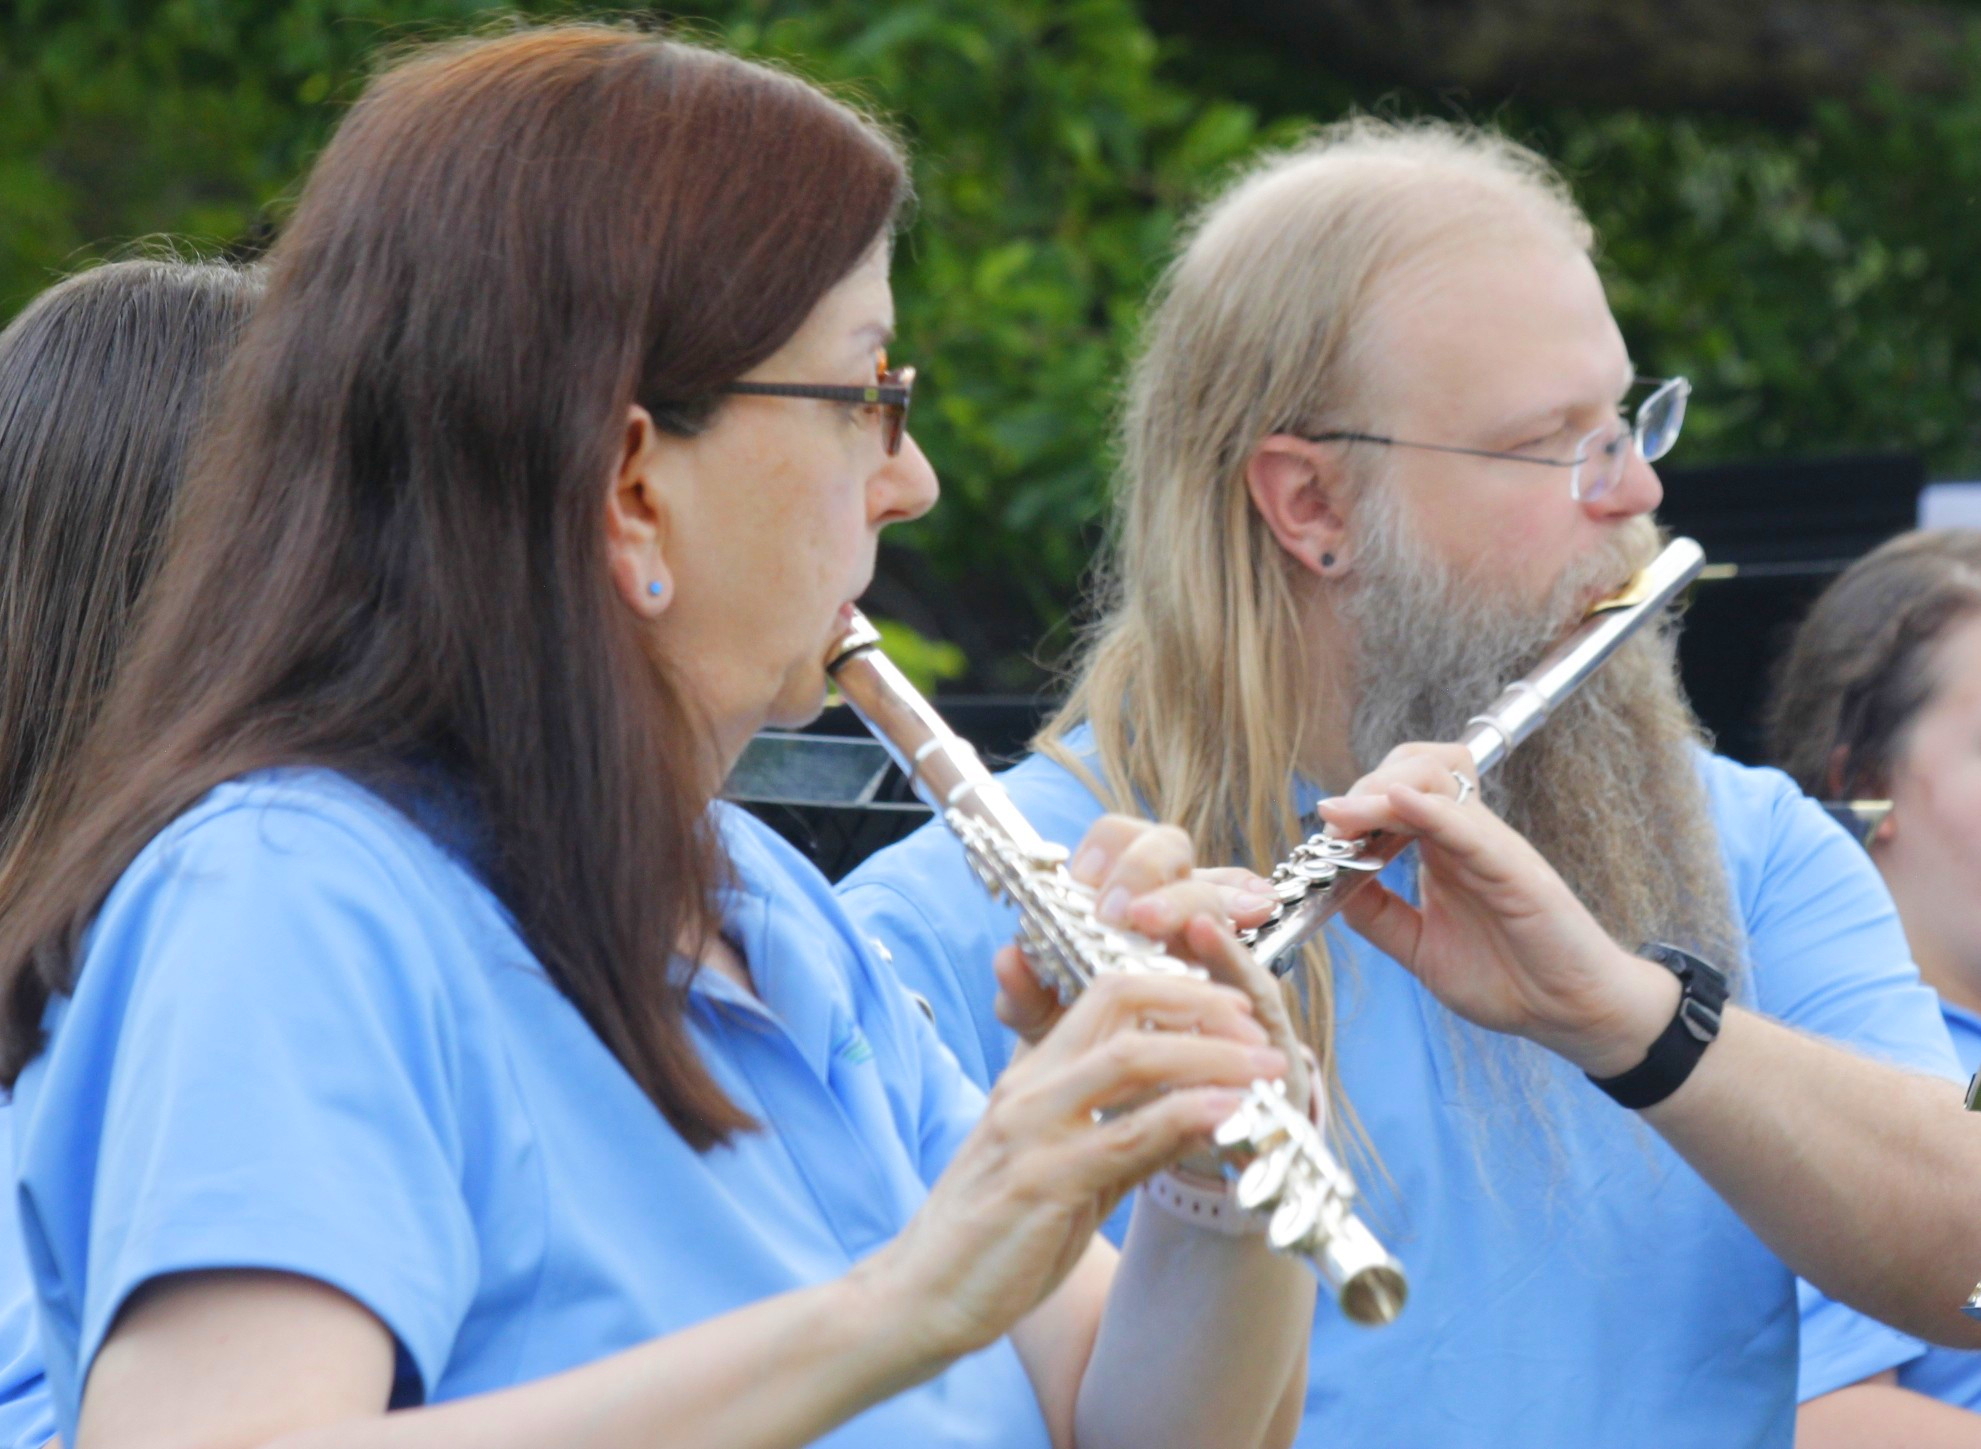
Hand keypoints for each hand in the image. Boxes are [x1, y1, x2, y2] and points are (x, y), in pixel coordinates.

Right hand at [877, 957, 1287, 1358]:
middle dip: (1201, 1004)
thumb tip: (1202, 1113)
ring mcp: (1032, 1128)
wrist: (921, 1299)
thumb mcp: (1071, 1174)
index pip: (1106, 993)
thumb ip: (1128, 1137)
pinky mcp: (1041, 1180)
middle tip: (1259, 1029)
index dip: (1177, 988)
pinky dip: (1186, 1115)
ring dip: (1212, 1055)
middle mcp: (1029, 1087)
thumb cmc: (994, 1239)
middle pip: (1121, 1001)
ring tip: (1267, 1068)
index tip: (1232, 1008)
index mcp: (1032, 1076)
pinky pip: (1126, 1133)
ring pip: (1133, 1058)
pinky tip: (1229, 1115)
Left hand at [992, 817, 1308, 1108]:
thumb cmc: (1074, 1028)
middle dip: (1150, 873)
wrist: (1111, 1074)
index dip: (1109, 852)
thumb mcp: (1041, 1015)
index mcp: (1108, 891)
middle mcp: (1158, 895)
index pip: (1116, 837)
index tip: (1093, 886)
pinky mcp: (1232, 963)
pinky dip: (1249, 914)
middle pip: (1168, 848)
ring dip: (1196, 902)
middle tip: (1136, 917)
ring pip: (1211, 886)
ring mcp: (1200, 923)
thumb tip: (1011, 959)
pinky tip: (1260, 911)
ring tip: (1195, 927)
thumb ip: (1022, 991)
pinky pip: (1248, 924)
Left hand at [1315, 743, 1678, 1076]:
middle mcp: (1467, 836)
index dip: (1355, 800)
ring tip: (1348, 819)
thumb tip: (1328, 882)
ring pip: (1438, 779)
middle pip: (1415, 766)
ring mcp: (1492, 847)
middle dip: (1365, 784)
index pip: (1398, 788)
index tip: (1323, 834)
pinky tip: (1396, 806)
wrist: (1569, 1014)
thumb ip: (1377, 913)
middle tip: (1334, 822)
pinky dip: (1430, 810)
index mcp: (1444, 848)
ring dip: (1383, 790)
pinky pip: (1469, 827)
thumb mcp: (1419, 946)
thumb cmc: (1505, 978)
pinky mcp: (1516, 871)